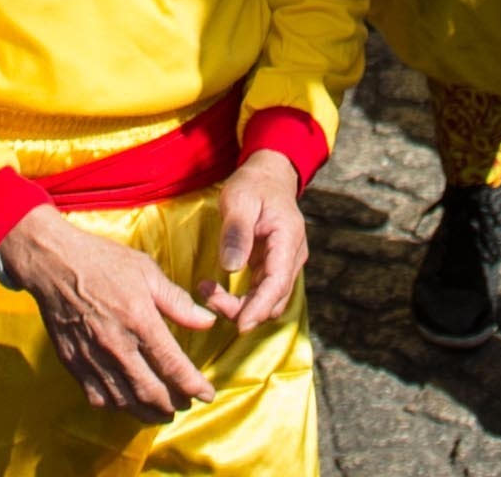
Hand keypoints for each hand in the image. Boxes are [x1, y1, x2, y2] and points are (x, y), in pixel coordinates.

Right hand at [0, 204, 218, 411]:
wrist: (52, 263)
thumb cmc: (102, 261)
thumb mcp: (146, 271)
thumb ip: (177, 301)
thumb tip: (207, 322)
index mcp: (139, 320)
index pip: (173, 366)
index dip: (194, 386)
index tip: (207, 394)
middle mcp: (116, 345)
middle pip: (151, 392)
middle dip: (174, 404)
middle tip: (186, 405)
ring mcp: (92, 358)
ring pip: (125, 401)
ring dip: (148, 413)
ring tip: (163, 412)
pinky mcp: (73, 363)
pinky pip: (98, 397)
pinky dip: (117, 407)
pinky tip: (128, 403)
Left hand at [206, 148, 307, 332]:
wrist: (268, 176)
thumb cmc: (253, 185)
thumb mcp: (239, 200)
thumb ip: (236, 232)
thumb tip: (231, 268)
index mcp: (288, 238)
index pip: (278, 282)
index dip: (259, 307)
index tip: (240, 324)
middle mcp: (292, 256)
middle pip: (274, 299)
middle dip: (243, 309)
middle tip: (207, 296)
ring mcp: (285, 264)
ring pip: (269, 301)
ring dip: (241, 307)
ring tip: (207, 292)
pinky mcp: (275, 267)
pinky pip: (262, 293)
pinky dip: (242, 299)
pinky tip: (217, 290)